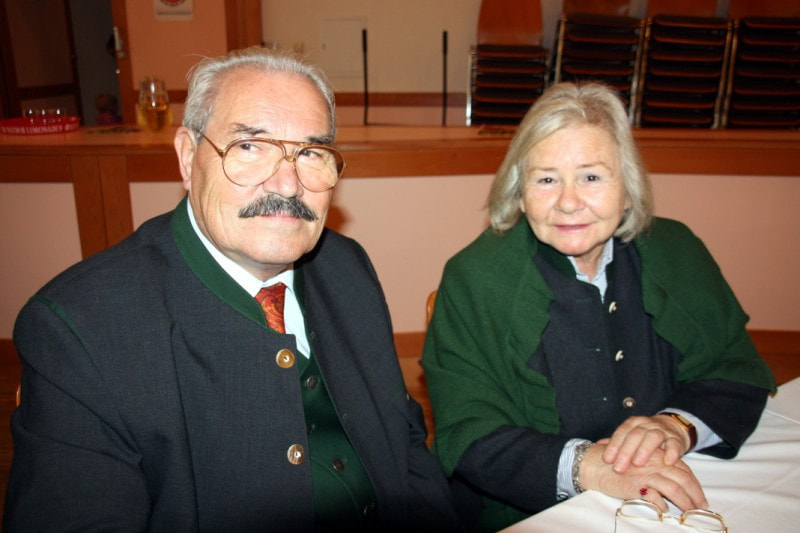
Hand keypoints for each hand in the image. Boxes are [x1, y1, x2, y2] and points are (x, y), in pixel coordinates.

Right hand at [580, 442, 707, 511]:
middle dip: (696, 494)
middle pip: (683, 478)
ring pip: (674, 489)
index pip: (683, 469)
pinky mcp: (636, 486)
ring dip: (686, 502)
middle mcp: (654, 463)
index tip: (700, 496)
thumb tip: (673, 483)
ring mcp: (645, 474)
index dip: (694, 483)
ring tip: (690, 512)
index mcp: (656, 456)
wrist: (593, 464)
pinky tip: (666, 512)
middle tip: (701, 507)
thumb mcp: (638, 460)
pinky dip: (663, 507)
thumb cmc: (614, 463)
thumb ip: (655, 467)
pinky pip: (655, 499)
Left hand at [601, 415, 689, 473]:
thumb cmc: (645, 436)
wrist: (672, 427)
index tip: (607, 460)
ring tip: (638, 464)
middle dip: (625, 452)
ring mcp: (662, 431)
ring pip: (652, 437)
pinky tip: (667, 462)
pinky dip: (671, 452)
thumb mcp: (631, 436)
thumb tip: (595, 447)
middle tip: (619, 468)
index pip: (621, 432)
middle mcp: (647, 424)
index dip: (613, 445)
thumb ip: (616, 442)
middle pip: (635, 435)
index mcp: (633, 423)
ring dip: (645, 450)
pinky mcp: (676, 439)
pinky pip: (674, 444)